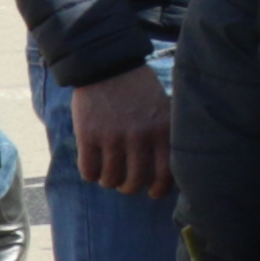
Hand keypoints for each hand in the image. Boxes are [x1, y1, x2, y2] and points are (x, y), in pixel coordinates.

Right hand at [64, 66, 169, 200]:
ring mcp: (113, 136)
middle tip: (127, 185)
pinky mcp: (88, 135)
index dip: (159, 189)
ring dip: (109, 182)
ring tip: (109, 178)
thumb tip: (171, 167)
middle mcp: (140, 136)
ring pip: (111, 178)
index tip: (153, 193)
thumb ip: (168, 134)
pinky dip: (91, 175)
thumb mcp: (165, 108)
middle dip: (130, 188)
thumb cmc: (140, 90)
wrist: (109, 67)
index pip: (166, 172)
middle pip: (136, 180)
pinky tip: (93, 170)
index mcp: (163, 130)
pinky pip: (89, 170)